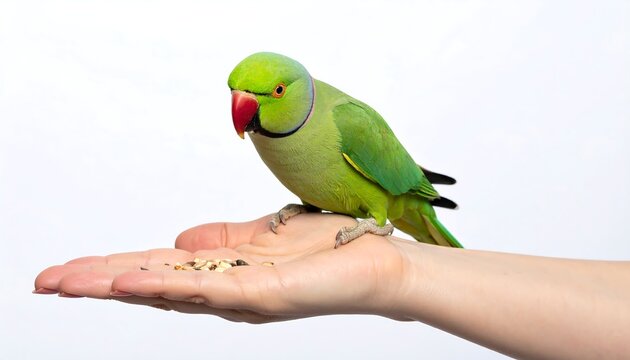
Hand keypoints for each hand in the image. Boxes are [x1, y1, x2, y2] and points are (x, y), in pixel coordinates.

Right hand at [34, 213, 410, 322]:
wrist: (376, 258)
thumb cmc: (327, 246)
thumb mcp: (263, 235)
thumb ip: (222, 239)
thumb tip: (178, 239)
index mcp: (224, 272)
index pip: (158, 269)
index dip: (113, 268)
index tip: (70, 269)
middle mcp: (226, 290)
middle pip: (153, 284)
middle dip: (98, 282)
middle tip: (45, 281)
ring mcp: (243, 295)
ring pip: (168, 290)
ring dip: (115, 285)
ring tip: (67, 282)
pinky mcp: (265, 293)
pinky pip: (208, 289)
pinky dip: (164, 285)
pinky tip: (129, 281)